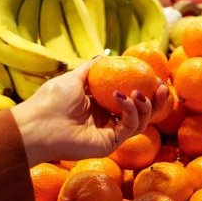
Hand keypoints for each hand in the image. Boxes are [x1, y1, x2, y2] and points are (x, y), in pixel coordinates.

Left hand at [11, 59, 169, 166]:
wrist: (38, 126)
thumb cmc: (51, 101)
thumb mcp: (73, 79)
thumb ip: (89, 70)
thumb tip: (103, 57)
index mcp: (98, 105)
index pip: (128, 97)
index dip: (143, 87)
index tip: (154, 75)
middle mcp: (106, 119)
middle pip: (140, 111)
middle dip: (155, 100)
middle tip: (163, 86)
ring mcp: (109, 132)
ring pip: (140, 121)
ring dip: (145, 105)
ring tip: (139, 93)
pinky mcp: (110, 143)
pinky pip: (130, 127)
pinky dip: (131, 111)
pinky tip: (124, 97)